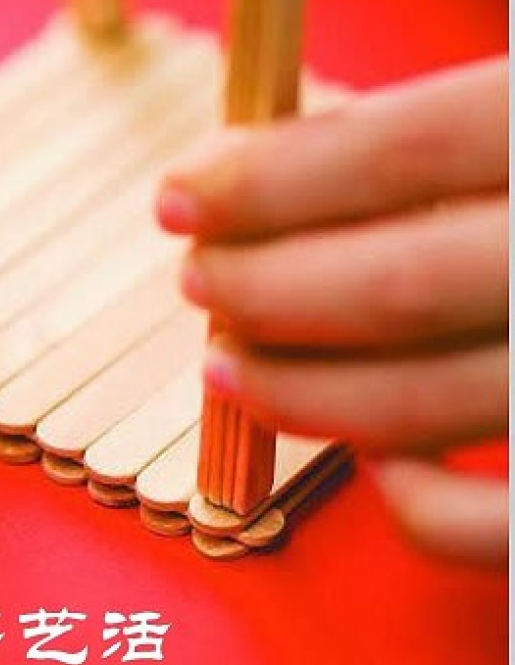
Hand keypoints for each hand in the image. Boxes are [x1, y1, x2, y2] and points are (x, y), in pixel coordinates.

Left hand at [156, 56, 507, 566]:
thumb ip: (443, 138)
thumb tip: (271, 167)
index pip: (403, 146)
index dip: (272, 175)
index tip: (181, 192)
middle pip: (393, 285)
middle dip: (264, 287)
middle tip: (198, 280)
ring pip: (422, 407)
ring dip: (298, 391)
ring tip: (227, 363)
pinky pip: (488, 527)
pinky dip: (410, 506)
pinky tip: (370, 456)